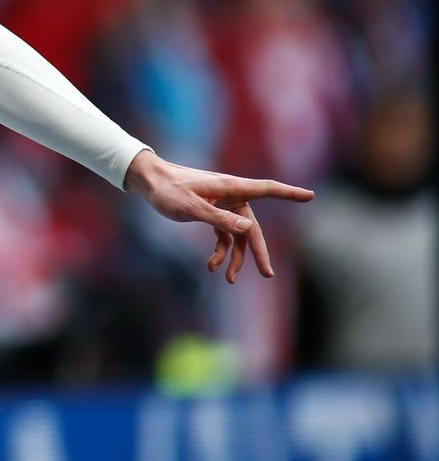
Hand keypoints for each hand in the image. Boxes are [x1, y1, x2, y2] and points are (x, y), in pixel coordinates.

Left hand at [123, 149, 313, 281]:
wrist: (149, 180)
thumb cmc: (169, 189)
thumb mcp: (191, 206)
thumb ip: (219, 219)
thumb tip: (247, 228)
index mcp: (231, 188)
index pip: (266, 189)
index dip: (289, 193)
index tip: (310, 196)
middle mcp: (231, 196)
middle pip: (252, 227)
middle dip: (258, 252)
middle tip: (267, 274)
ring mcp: (222, 205)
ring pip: (238, 236)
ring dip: (235, 257)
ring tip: (230, 280)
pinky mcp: (211, 212)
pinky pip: (223, 235)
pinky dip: (220, 251)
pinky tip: (212, 266)